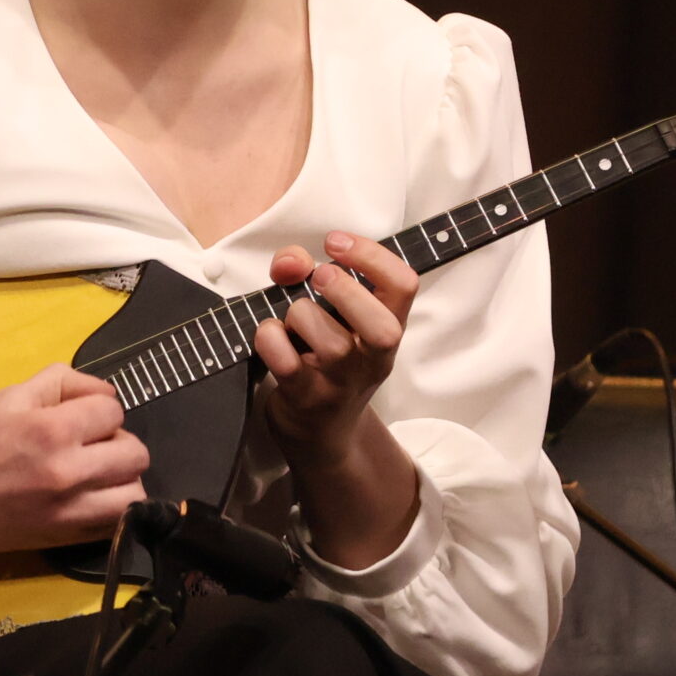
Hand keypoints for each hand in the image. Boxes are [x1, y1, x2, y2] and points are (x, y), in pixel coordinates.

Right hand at [0, 363, 148, 556]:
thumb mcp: (9, 396)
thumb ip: (62, 383)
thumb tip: (105, 392)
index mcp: (52, 431)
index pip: (113, 409)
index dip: (99, 407)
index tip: (79, 415)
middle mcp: (68, 474)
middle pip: (136, 453)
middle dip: (117, 441)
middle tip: (89, 442)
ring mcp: (70, 513)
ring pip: (135, 493)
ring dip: (122, 478)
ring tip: (95, 472)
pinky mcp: (66, 541)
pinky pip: (117, 524)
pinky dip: (113, 509)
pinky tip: (90, 497)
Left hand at [254, 231, 417, 468]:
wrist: (321, 432)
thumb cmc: (324, 359)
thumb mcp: (328, 314)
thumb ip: (305, 273)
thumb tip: (290, 262)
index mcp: (387, 327)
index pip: (404, 285)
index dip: (372, 255)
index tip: (336, 242)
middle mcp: (372, 358)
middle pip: (382, 328)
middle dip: (346, 290)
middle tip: (319, 275)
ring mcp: (341, 383)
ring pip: (329, 343)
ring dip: (301, 314)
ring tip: (292, 319)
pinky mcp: (307, 399)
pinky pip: (287, 363)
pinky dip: (270, 338)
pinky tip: (270, 336)